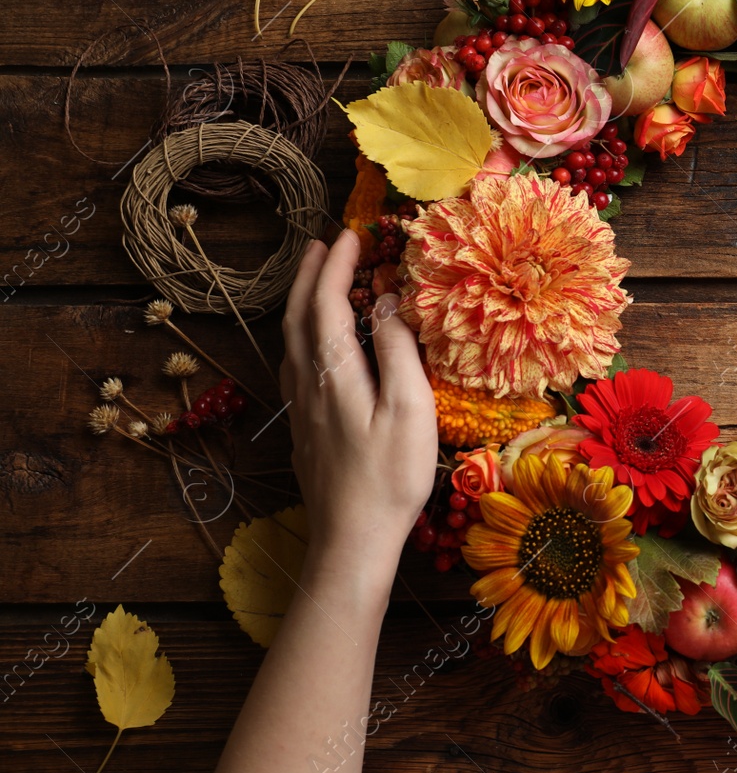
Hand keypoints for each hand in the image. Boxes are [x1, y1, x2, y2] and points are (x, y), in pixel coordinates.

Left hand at [280, 229, 437, 569]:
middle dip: (311, 275)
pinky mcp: (304, 427)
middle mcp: (309, 381)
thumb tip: (390, 301)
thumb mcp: (409, 408)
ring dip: (302, 301)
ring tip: (315, 279)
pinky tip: (313, 342)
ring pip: (291, 339)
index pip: (328, 302)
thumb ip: (399, 350)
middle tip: (324, 243)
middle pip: (300, 315)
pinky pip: (295, 362)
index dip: (337, 266)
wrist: (350, 538)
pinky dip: (302, 334)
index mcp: (335, 370)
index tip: (351, 235)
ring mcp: (302, 406)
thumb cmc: (390, 476)